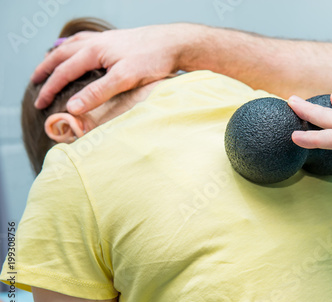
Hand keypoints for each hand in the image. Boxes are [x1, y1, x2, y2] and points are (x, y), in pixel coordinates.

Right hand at [32, 23, 196, 113]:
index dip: (50, 89)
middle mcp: (96, 42)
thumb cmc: (152, 59)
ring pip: (72, 45)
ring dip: (58, 56)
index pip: (63, 72)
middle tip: (34, 83)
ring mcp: (106, 39)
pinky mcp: (116, 41)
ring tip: (49, 64)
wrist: (174, 43)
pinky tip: (79, 51)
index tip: (40, 104)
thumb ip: (98, 92)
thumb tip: (72, 107)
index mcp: (93, 51)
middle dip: (46, 70)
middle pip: (61, 54)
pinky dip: (75, 47)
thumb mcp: (124, 78)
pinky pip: (87, 41)